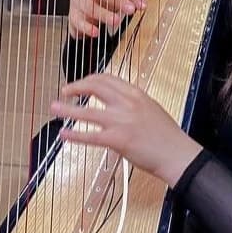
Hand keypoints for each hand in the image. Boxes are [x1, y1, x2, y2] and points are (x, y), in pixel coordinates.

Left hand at [50, 73, 202, 186]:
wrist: (177, 153)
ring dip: (67, 109)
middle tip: (65, 91)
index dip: (89, 79)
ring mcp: (121, 121)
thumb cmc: (167, 135)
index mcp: (136, 93)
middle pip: (94, 86)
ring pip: (87, 111)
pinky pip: (90, 135)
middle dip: (76, 87)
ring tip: (54, 108)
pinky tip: (64, 134)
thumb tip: (117, 101)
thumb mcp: (151, 108)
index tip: (81, 83)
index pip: (107, 78)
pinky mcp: (118, 139)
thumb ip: (133, 102)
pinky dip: (74, 134)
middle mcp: (127, 103)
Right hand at [67, 0, 154, 38]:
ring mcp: (80, 2)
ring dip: (104, 14)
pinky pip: (78, 21)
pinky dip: (86, 27)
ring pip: (91, 7)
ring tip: (116, 21)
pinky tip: (95, 32)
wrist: (80, 9)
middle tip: (131, 10)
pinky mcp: (73, 16)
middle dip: (119, 2)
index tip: (142, 4)